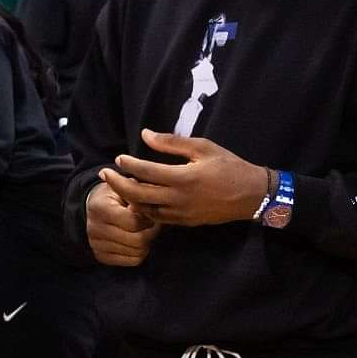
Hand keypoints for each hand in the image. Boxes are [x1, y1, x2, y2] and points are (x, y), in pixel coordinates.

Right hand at [86, 179, 159, 265]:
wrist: (92, 208)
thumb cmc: (113, 196)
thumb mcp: (123, 188)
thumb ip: (136, 194)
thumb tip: (148, 207)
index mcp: (100, 208)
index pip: (133, 222)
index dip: (147, 219)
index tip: (150, 214)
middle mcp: (95, 228)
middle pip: (136, 240)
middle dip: (150, 232)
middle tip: (153, 224)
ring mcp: (97, 245)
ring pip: (137, 253)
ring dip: (147, 243)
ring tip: (145, 231)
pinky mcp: (101, 256)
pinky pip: (132, 261)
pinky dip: (140, 252)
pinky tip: (138, 241)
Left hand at [105, 128, 267, 225]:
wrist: (252, 195)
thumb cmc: (229, 166)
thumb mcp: (203, 147)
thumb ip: (172, 143)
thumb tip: (145, 135)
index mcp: (183, 178)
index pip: (146, 172)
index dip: (128, 165)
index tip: (118, 158)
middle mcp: (179, 199)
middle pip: (138, 194)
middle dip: (118, 184)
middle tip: (104, 174)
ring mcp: (181, 214)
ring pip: (145, 210)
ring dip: (128, 198)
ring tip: (117, 187)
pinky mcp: (185, 223)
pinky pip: (157, 218)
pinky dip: (143, 210)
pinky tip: (136, 201)